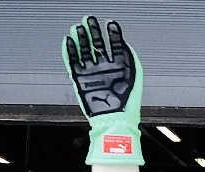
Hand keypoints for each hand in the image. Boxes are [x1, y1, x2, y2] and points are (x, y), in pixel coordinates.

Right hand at [63, 17, 143, 164]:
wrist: (113, 118)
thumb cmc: (127, 103)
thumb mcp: (135, 76)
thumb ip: (131, 57)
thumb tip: (125, 43)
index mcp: (120, 68)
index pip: (115, 46)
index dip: (113, 33)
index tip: (111, 23)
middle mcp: (105, 69)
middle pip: (98, 45)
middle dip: (94, 31)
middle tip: (89, 19)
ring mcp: (92, 74)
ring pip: (85, 51)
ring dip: (81, 39)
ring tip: (78, 27)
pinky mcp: (81, 80)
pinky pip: (73, 62)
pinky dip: (70, 51)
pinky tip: (69, 41)